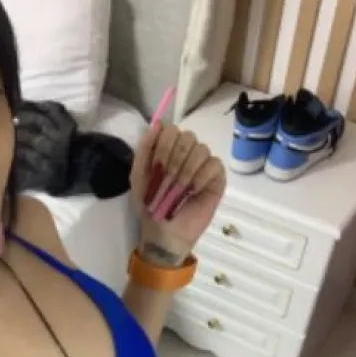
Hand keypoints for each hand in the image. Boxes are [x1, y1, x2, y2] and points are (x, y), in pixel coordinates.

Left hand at [130, 122, 226, 263]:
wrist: (163, 232)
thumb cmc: (150, 206)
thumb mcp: (138, 176)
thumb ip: (144, 149)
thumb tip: (156, 124)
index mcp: (168, 149)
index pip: (171, 130)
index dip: (163, 147)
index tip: (156, 168)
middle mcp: (187, 152)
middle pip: (187, 137)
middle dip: (174, 162)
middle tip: (166, 184)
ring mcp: (203, 164)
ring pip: (201, 149)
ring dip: (186, 172)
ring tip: (178, 192)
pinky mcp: (217, 178)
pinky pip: (214, 164)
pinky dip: (201, 178)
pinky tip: (194, 192)